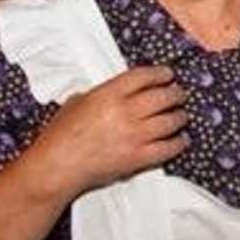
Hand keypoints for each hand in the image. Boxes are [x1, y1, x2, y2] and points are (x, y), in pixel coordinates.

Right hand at [32, 66, 188, 196]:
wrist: (57, 166)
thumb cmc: (61, 134)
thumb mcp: (77, 101)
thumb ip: (101, 94)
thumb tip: (116, 93)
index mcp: (108, 94)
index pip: (143, 77)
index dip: (160, 74)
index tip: (167, 75)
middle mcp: (125, 112)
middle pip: (162, 97)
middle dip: (175, 94)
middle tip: (179, 94)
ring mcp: (134, 136)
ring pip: (170, 121)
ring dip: (180, 117)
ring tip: (182, 115)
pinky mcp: (137, 158)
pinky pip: (167, 148)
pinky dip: (178, 143)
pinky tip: (181, 139)